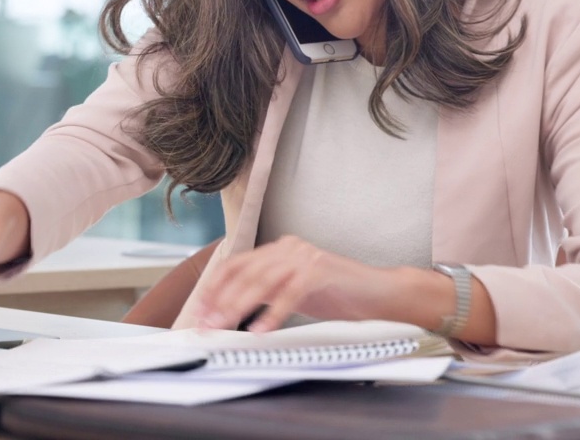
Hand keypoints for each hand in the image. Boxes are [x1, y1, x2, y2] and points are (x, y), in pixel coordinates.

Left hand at [192, 235, 390, 331]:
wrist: (379, 294)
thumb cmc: (337, 295)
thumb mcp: (293, 292)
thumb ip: (266, 294)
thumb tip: (230, 313)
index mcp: (279, 250)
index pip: (237, 265)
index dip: (215, 287)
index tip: (199, 309)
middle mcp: (288, 247)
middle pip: (244, 273)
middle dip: (221, 300)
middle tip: (206, 323)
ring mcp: (305, 256)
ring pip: (262, 281)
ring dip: (239, 307)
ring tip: (224, 327)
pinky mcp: (320, 270)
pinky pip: (289, 294)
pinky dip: (272, 314)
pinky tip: (260, 331)